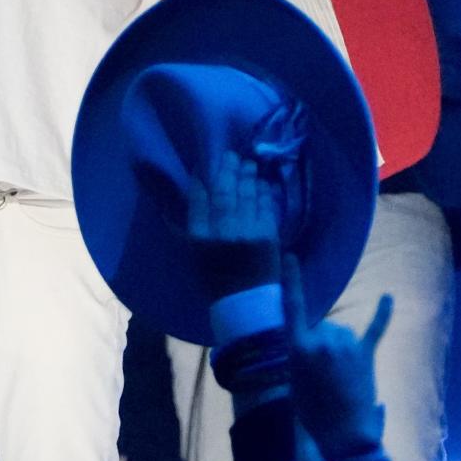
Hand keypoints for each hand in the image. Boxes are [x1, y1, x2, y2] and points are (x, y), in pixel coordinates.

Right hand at [188, 150, 280, 299]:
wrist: (245, 305)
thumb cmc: (217, 282)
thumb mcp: (195, 256)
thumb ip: (193, 227)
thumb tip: (193, 198)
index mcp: (199, 237)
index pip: (198, 201)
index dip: (200, 181)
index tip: (202, 167)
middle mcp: (221, 231)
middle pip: (223, 193)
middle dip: (227, 171)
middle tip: (231, 155)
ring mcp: (245, 232)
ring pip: (246, 196)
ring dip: (247, 176)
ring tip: (249, 163)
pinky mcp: (267, 236)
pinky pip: (264, 207)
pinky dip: (264, 193)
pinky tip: (263, 183)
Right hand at [282, 254, 388, 458]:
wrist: (344, 434)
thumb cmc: (313, 413)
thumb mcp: (294, 382)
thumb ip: (301, 356)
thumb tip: (312, 344)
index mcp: (299, 347)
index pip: (292, 306)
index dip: (291, 280)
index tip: (291, 256)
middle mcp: (322, 340)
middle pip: (322, 326)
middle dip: (321, 342)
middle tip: (323, 373)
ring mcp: (346, 346)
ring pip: (342, 331)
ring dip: (341, 345)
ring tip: (341, 374)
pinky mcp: (366, 354)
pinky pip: (375, 328)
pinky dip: (383, 312)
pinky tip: (388, 297)